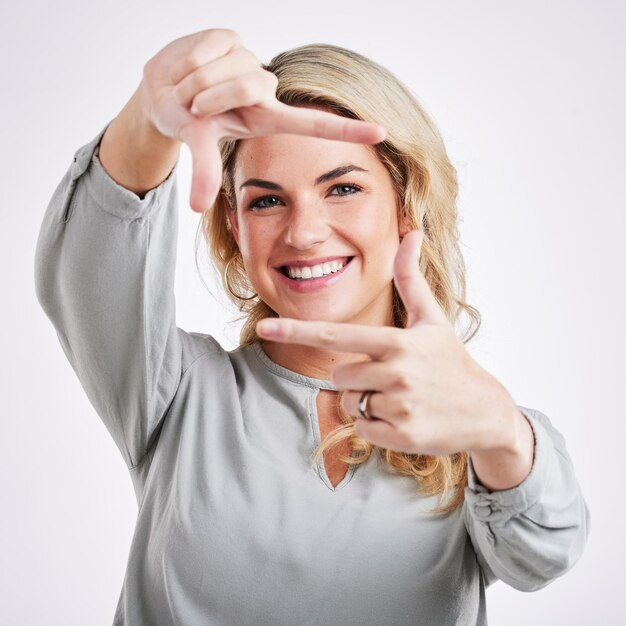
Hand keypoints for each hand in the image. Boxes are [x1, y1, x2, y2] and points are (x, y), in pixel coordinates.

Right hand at [139, 29, 385, 210]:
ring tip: (189, 90)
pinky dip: (189, 59)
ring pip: (228, 68)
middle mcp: (265, 90)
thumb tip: (197, 209)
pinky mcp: (231, 37)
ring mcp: (249, 62)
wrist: (160, 94)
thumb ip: (205, 173)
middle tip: (193, 108)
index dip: (347, 130)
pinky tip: (188, 65)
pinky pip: (212, 46)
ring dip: (196, 82)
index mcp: (267, 119)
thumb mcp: (199, 147)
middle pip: (249, 86)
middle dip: (210, 98)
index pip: (315, 125)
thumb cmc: (187, 122)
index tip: (382, 133)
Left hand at [256, 231, 530, 469]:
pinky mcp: (401, 437)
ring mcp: (398, 407)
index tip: (264, 326)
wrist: (486, 411)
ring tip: (401, 398)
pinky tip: (404, 418)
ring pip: (349, 404)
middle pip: (338, 376)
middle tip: (391, 378)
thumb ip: (411, 279)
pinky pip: (362, 429)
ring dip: (366, 402)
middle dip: (355, 378)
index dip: (296, 330)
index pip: (335, 335)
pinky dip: (376, 426)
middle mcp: (395, 373)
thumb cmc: (452, 361)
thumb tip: (411, 234)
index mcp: (396, 342)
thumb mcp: (434, 319)